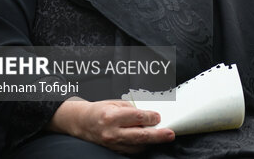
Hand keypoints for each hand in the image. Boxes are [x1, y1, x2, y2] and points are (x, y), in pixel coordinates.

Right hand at [50, 99, 174, 152]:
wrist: (83, 123)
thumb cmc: (99, 110)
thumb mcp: (114, 103)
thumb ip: (131, 109)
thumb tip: (148, 114)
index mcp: (111, 116)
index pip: (136, 117)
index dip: (150, 117)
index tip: (159, 116)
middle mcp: (112, 132)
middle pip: (139, 135)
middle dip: (157, 135)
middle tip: (170, 133)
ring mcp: (113, 144)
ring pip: (137, 146)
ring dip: (151, 142)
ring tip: (161, 136)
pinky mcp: (114, 150)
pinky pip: (131, 150)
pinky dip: (141, 146)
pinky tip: (148, 141)